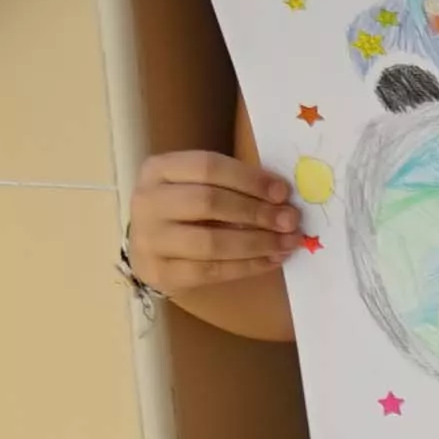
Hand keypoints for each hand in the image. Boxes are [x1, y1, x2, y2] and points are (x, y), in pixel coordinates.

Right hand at [126, 146, 307, 292]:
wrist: (149, 247)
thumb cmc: (184, 209)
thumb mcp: (198, 184)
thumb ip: (233, 184)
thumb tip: (282, 198)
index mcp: (158, 169)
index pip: (207, 166)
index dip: (249, 179)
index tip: (282, 192)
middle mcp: (147, 201)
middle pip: (208, 202)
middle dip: (257, 212)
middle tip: (290, 220)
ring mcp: (149, 239)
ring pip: (210, 242)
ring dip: (258, 243)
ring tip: (288, 242)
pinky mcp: (160, 272)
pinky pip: (211, 271)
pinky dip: (248, 266)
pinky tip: (272, 260)